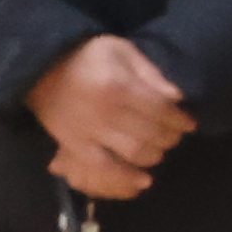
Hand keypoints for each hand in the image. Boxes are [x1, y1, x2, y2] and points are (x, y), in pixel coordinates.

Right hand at [31, 33, 190, 200]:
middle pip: (151, 133)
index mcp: (117, 84)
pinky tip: (144, 180)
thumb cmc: (88, 57)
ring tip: (158, 148)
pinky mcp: (73, 145)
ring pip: (134, 152)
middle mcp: (103, 110)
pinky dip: (127, 177)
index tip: (190, 123)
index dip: (181, 119)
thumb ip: (150, 73)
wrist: (41, 69)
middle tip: (175, 135)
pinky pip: (104, 167)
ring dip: (155, 154)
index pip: (161, 108)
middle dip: (171, 137)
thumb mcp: (122, 51)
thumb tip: (177, 98)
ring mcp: (87, 130)